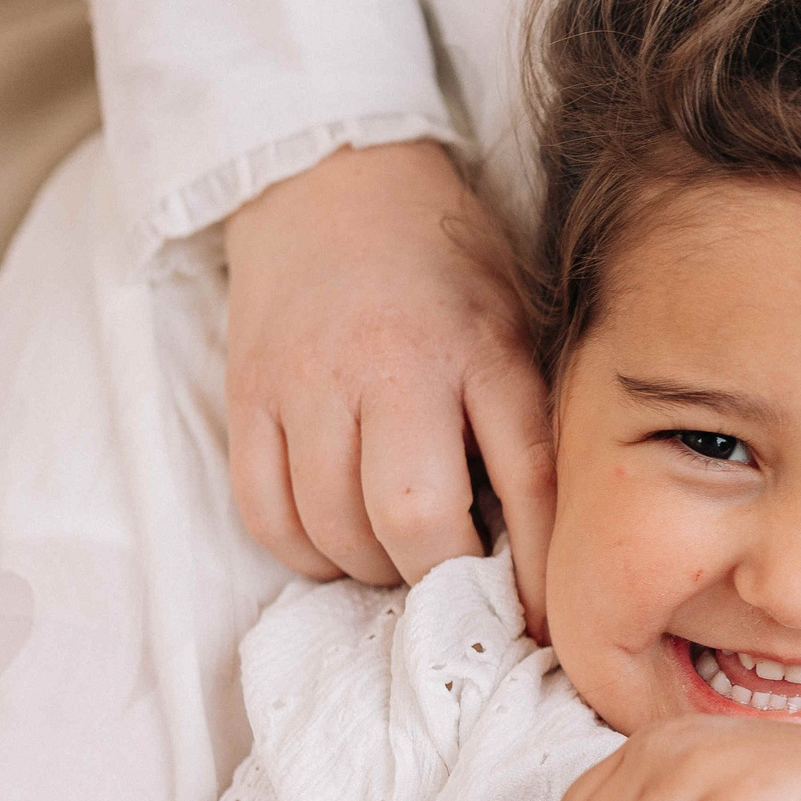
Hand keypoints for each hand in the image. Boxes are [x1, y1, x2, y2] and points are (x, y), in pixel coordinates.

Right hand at [224, 141, 555, 614]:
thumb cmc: (444, 269)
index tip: (543, 621)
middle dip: (441, 576)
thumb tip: (551, 549)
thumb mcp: (518, 321)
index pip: (526, 479)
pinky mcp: (249, 394)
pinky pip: (266, 513)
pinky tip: (336, 535)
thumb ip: (531, 418)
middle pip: (414, 517)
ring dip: (372, 567)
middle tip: (455, 577)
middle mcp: (394, 366)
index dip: (536, 569)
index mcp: (484, 348)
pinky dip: (305, 550)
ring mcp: (310, 381)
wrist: (333, 179)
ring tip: (397, 550)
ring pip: (335, 528)